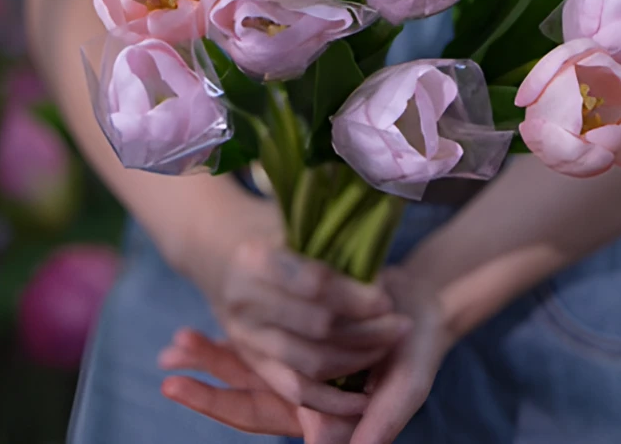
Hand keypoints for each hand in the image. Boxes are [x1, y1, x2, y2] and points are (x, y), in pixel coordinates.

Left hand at [161, 266, 454, 443]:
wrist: (423, 307)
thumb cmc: (421, 347)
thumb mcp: (408, 382)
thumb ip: (383, 420)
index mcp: (325, 418)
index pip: (263, 416)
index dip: (221, 403)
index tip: (181, 387)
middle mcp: (304, 401)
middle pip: (245, 398)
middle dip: (205, 384)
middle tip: (167, 371)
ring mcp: (299, 372)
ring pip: (247, 370)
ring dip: (211, 358)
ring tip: (174, 345)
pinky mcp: (299, 344)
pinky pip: (259, 344)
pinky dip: (232, 338)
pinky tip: (200, 328)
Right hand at [209, 239, 412, 415]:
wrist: (218, 250)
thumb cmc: (271, 228)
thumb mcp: (293, 220)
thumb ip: (329, 244)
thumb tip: (380, 272)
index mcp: (256, 259)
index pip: (314, 285)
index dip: (355, 297)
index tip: (388, 300)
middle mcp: (245, 301)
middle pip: (316, 328)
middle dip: (367, 331)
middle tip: (402, 325)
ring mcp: (245, 336)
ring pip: (309, 363)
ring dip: (357, 360)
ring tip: (390, 346)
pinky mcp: (251, 362)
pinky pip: (294, 390)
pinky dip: (330, 400)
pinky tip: (364, 398)